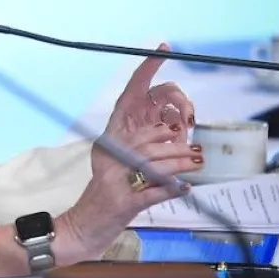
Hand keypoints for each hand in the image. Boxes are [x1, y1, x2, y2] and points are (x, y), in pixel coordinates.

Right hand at [58, 49, 204, 257]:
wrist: (83, 229)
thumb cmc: (106, 199)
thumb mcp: (121, 168)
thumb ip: (143, 149)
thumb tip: (173, 133)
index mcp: (108, 142)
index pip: (129, 97)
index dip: (146, 71)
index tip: (162, 48)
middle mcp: (108, 156)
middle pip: (150, 136)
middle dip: (177, 142)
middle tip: (195, 148)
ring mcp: (114, 179)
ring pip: (154, 162)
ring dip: (180, 164)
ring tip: (195, 166)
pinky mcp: (122, 202)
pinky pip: (153, 191)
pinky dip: (171, 190)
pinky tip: (184, 189)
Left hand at [104, 43, 194, 142]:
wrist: (116, 170)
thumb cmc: (114, 151)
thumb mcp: (118, 141)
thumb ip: (138, 133)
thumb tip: (164, 130)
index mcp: (128, 102)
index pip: (141, 77)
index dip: (152, 62)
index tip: (164, 47)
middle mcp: (144, 105)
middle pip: (168, 91)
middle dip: (182, 101)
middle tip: (188, 119)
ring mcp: (156, 116)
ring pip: (178, 107)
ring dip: (184, 119)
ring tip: (180, 137)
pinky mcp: (165, 128)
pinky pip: (180, 124)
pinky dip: (183, 132)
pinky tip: (180, 143)